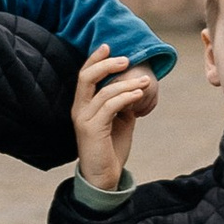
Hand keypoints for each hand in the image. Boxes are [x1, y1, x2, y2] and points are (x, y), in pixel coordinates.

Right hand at [72, 46, 152, 191]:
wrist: (104, 176)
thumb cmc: (111, 147)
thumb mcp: (120, 120)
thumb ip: (122, 102)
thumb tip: (135, 85)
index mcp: (82, 105)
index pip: (84, 75)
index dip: (94, 59)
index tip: (108, 46)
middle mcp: (79, 109)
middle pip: (86, 77)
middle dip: (106, 64)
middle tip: (126, 59)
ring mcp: (83, 119)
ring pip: (103, 91)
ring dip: (127, 83)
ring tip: (145, 82)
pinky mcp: (92, 130)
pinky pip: (109, 107)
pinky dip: (126, 97)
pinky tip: (139, 95)